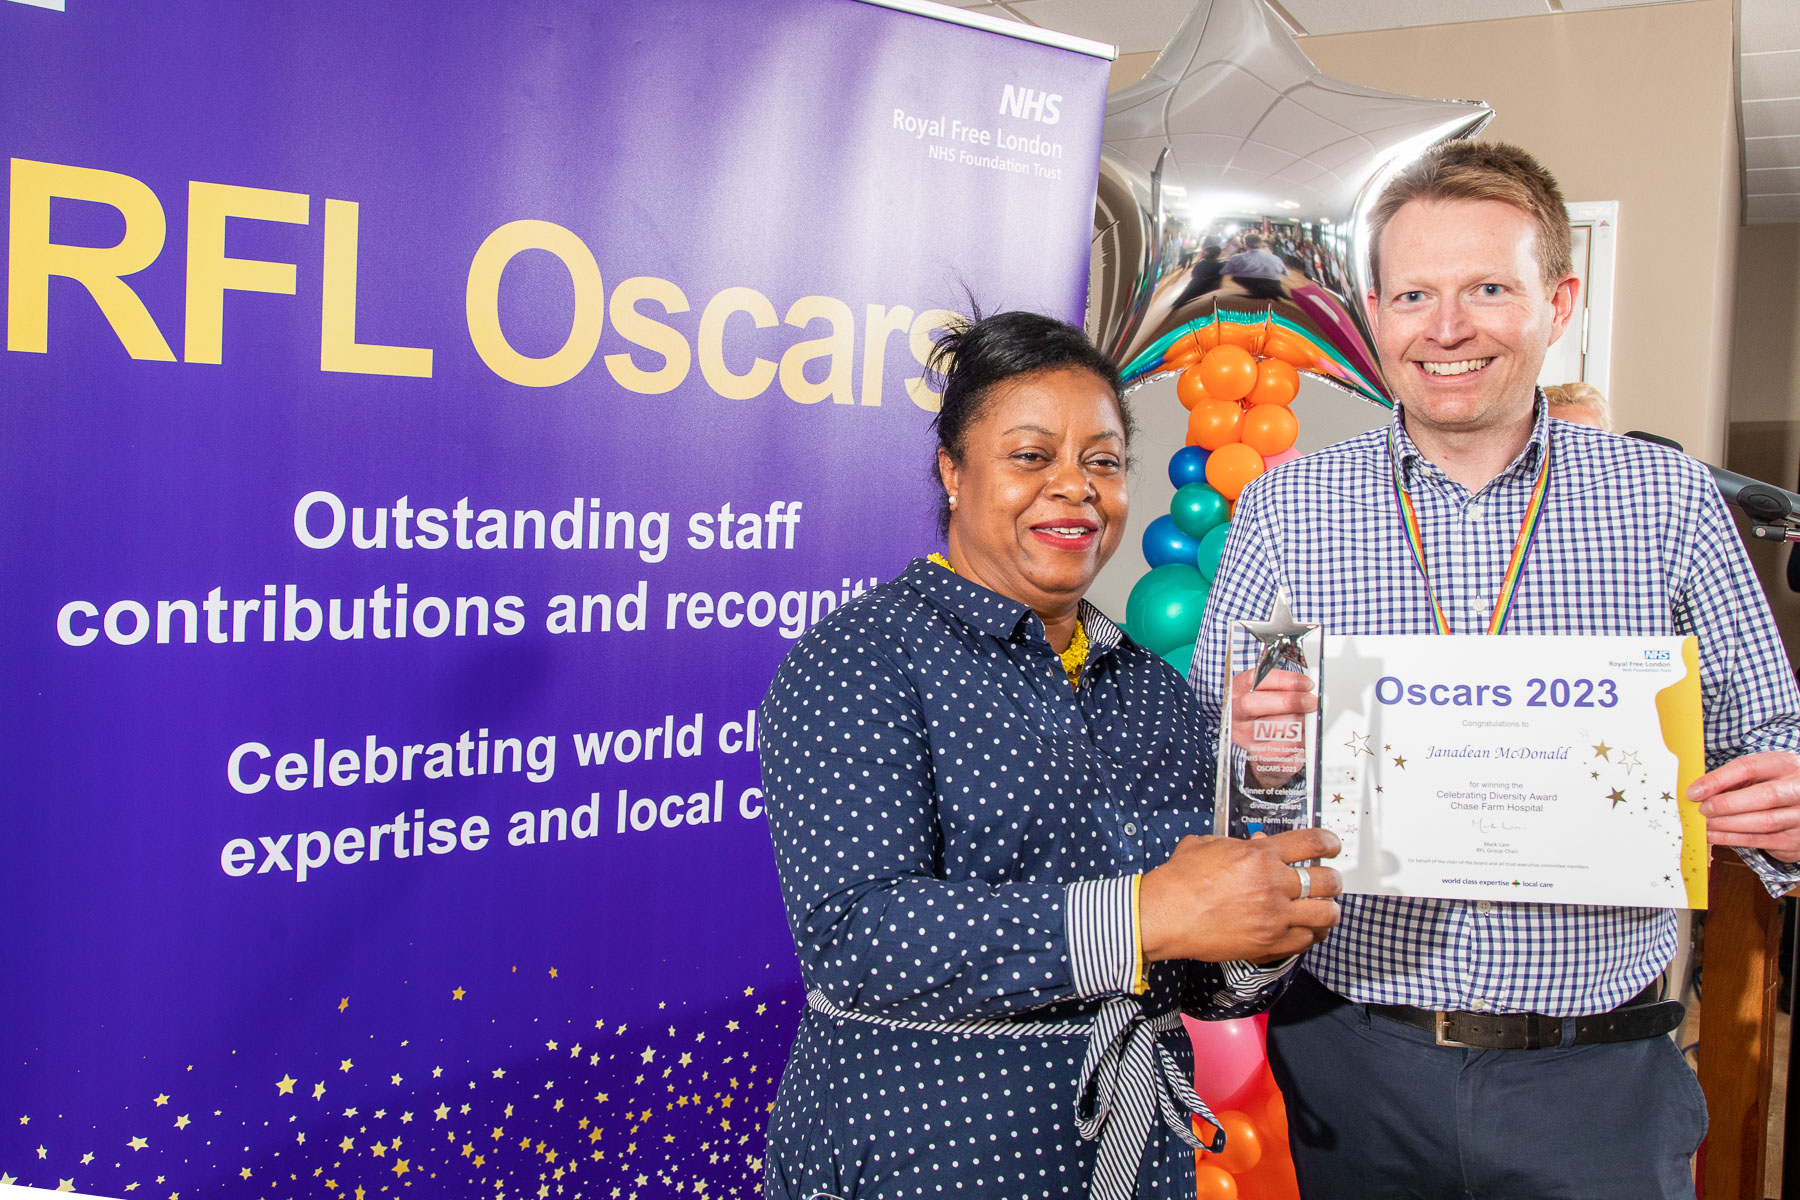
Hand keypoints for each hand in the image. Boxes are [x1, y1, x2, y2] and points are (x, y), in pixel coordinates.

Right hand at [1138, 827, 1342, 963]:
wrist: (1164, 915)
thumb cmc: (1180, 880)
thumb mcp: (1208, 845)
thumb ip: (1238, 843)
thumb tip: (1256, 843)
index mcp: (1260, 855)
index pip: (1313, 844)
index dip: (1329, 843)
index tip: (1331, 847)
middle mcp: (1273, 884)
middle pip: (1327, 880)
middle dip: (1332, 879)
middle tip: (1328, 880)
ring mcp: (1274, 917)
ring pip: (1326, 913)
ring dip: (1328, 909)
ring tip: (1324, 907)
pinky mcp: (1269, 944)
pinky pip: (1307, 940)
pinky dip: (1312, 933)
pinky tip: (1308, 928)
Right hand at [1229, 668, 1314, 786]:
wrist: (1253, 732)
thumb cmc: (1263, 706)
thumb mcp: (1266, 689)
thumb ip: (1285, 685)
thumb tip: (1309, 687)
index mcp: (1236, 690)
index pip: (1254, 680)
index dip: (1284, 681)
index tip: (1306, 684)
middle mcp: (1235, 712)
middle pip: (1253, 704)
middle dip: (1289, 702)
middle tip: (1311, 702)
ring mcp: (1243, 734)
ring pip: (1270, 728)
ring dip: (1297, 722)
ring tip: (1308, 718)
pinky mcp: (1257, 752)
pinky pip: (1281, 748)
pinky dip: (1299, 740)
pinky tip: (1304, 733)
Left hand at [1692, 751, 1799, 861]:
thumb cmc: (1773, 786)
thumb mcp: (1759, 774)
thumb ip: (1733, 780)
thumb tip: (1697, 792)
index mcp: (1785, 765)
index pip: (1750, 767)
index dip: (1719, 780)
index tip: (1695, 791)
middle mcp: (1799, 789)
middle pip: (1765, 796)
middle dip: (1727, 804)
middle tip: (1702, 809)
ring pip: (1764, 822)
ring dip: (1727, 824)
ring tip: (1704, 824)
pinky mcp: (1795, 839)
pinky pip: (1761, 840)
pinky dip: (1732, 839)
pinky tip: (1714, 835)